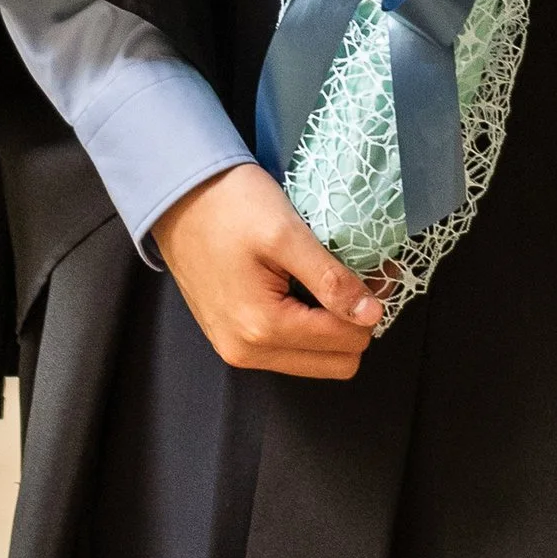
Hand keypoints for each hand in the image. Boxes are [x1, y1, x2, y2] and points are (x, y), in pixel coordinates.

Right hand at [152, 162, 382, 376]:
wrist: (177, 195)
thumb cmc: (229, 205)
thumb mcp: (285, 233)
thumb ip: (329, 278)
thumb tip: (372, 314)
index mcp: (263, 329)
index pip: (348, 342)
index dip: (372, 303)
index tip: (379, 267)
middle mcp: (248, 353)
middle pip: (336, 362)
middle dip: (356, 320)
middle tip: (360, 274)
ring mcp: (238, 350)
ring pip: (315, 359)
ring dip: (333, 324)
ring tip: (332, 277)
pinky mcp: (233, 338)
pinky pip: (289, 349)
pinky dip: (308, 323)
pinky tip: (305, 285)